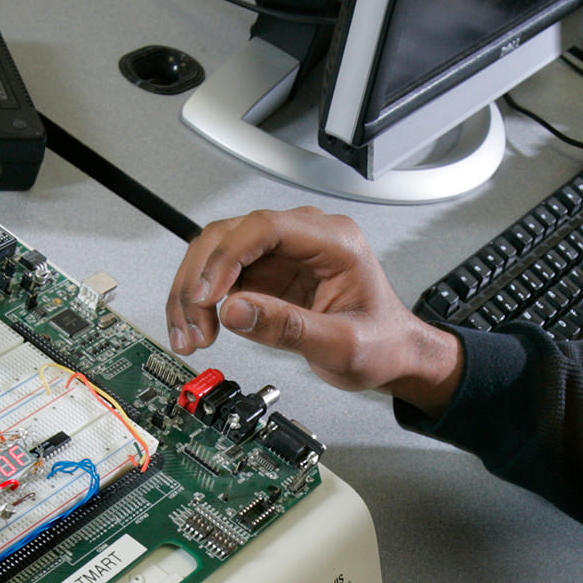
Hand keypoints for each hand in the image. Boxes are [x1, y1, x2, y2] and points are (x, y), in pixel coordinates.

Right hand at [166, 208, 461, 413]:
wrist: (393, 354)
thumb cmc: (383, 343)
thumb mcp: (342, 345)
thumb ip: (289, 328)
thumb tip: (235, 312)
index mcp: (333, 241)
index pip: (265, 227)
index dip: (227, 258)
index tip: (209, 296)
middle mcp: (305, 238)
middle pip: (230, 236)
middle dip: (201, 281)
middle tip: (194, 324)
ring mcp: (283, 254)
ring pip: (215, 253)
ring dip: (193, 293)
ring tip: (189, 334)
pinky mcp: (267, 274)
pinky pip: (220, 277)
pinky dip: (201, 303)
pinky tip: (196, 329)